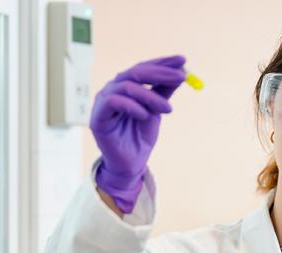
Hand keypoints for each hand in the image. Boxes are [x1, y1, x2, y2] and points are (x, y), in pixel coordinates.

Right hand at [90, 55, 185, 213]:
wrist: (131, 163)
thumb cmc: (141, 136)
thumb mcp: (158, 110)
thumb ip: (164, 91)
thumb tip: (182, 71)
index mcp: (126, 85)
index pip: (143, 67)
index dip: (162, 62)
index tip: (183, 60)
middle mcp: (113, 89)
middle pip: (135, 72)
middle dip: (160, 73)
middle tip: (181, 77)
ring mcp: (103, 101)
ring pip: (127, 86)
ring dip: (151, 96)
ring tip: (168, 110)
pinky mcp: (98, 116)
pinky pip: (114, 102)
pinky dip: (132, 106)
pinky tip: (145, 115)